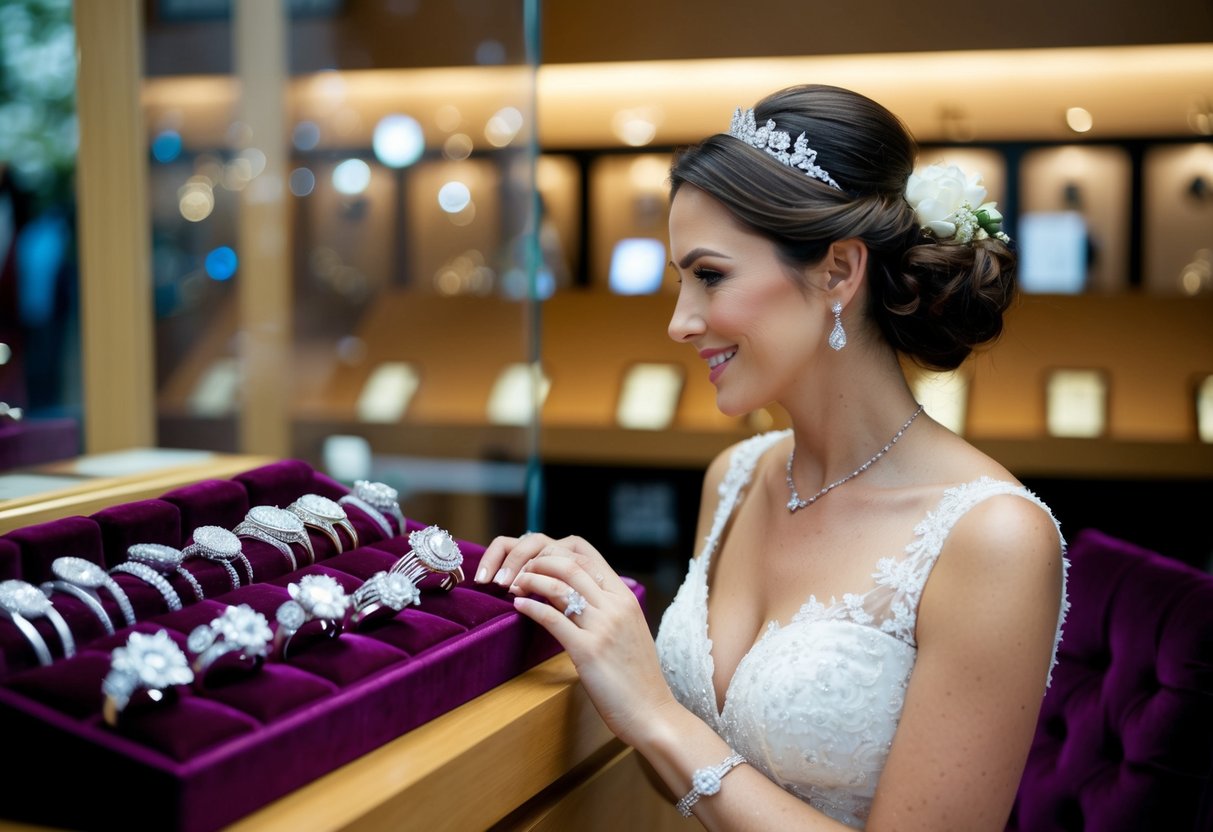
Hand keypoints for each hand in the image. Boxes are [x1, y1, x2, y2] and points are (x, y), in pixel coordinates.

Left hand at [486, 534, 677, 746]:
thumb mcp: (629, 631)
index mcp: (626, 598)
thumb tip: (578, 596)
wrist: (651, 712)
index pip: (588, 556)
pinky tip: (518, 607)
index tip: (539, 562)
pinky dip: (531, 608)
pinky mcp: (588, 651)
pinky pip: (553, 619)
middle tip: (520, 571)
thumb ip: (609, 610)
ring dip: (531, 581)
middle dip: (539, 562)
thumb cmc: (637, 677)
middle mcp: (616, 606)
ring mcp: (603, 627)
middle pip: (571, 565)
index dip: (557, 552)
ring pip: (560, 587)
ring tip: (514, 585)